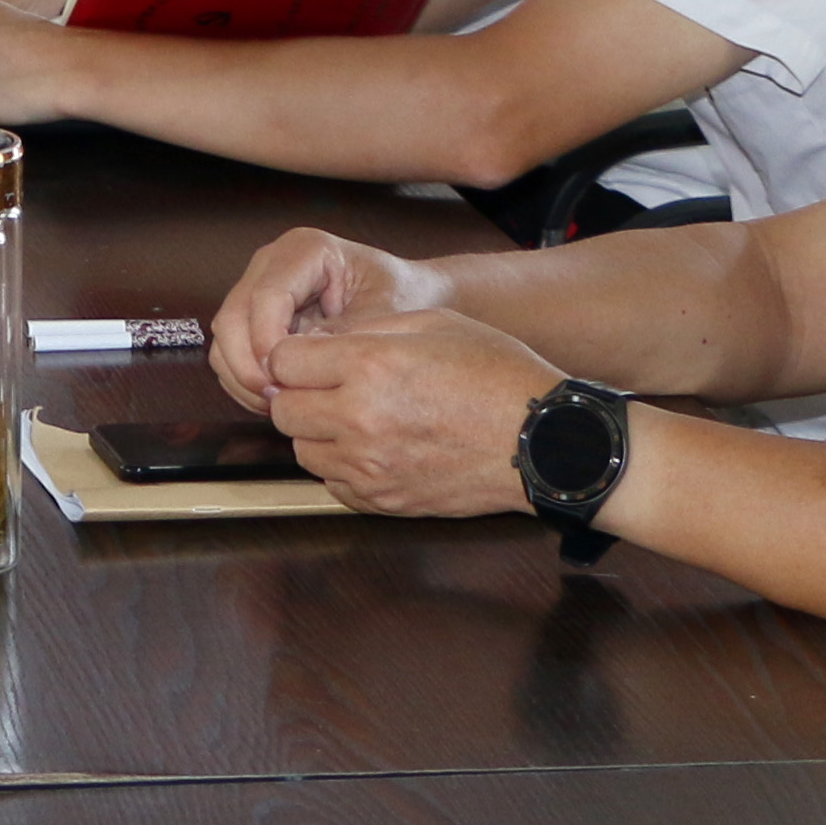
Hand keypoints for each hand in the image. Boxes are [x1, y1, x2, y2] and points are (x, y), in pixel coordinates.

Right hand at [208, 224, 454, 414]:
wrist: (412, 296)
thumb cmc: (404, 298)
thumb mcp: (384, 316)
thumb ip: (343, 336)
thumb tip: (298, 362)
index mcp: (305, 250)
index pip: (267, 296)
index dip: (267, 343)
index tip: (285, 382)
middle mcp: (272, 264)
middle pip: (234, 315)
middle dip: (248, 364)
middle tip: (278, 400)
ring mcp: (259, 288)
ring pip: (226, 335)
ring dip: (242, 375)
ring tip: (279, 403)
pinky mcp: (256, 316)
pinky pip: (231, 350)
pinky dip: (244, 379)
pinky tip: (275, 397)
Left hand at [261, 308, 566, 520]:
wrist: (543, 443)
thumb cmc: (496, 375)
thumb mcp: (433, 323)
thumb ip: (366, 329)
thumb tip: (318, 341)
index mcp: (369, 367)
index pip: (282, 361)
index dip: (295, 355)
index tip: (313, 355)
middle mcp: (360, 420)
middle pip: (284, 410)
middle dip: (299, 394)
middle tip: (329, 386)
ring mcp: (371, 468)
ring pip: (303, 451)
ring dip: (318, 432)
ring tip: (356, 417)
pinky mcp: (385, 501)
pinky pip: (333, 483)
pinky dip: (342, 467)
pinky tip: (373, 448)